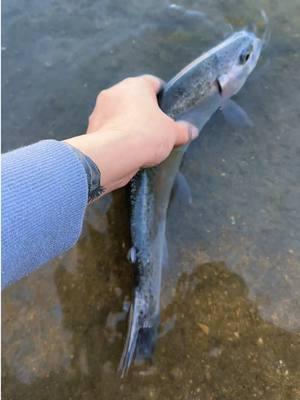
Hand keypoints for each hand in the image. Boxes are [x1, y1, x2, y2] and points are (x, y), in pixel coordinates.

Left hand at [65, 75, 198, 193]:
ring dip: (128, 123)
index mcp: (135, 85)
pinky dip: (116, 136)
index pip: (153, 83)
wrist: (113, 155)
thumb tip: (192, 131)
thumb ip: (183, 130)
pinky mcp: (91, 128)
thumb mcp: (172, 134)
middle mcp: (114, 91)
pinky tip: (126, 150)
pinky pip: (109, 129)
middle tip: (156, 128)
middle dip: (144, 111)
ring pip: (119, 114)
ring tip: (139, 142)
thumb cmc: (146, 135)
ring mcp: (99, 110)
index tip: (168, 111)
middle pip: (134, 99)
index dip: (163, 96)